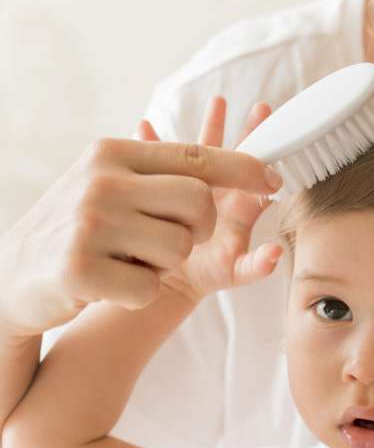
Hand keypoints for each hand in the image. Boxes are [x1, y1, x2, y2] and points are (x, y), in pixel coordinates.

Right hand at [0, 102, 279, 337]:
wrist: (8, 277)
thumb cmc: (74, 233)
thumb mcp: (106, 186)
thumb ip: (158, 175)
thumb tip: (234, 168)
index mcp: (111, 154)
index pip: (194, 156)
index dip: (242, 167)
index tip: (273, 177)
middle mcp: (101, 182)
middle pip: (198, 205)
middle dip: (197, 230)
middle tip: (164, 241)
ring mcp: (89, 224)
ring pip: (178, 249)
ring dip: (161, 266)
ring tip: (124, 260)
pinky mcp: (81, 269)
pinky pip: (149, 287)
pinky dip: (136, 294)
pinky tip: (106, 285)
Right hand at [137, 96, 282, 303]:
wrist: (172, 280)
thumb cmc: (207, 275)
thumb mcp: (233, 272)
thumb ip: (255, 265)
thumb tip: (277, 254)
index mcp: (240, 204)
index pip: (255, 170)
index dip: (264, 146)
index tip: (268, 116)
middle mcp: (219, 192)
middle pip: (230, 153)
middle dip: (239, 127)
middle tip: (256, 103)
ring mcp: (192, 188)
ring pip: (197, 152)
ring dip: (209, 126)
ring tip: (218, 100)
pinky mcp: (163, 192)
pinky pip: (157, 163)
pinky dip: (152, 143)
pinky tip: (145, 124)